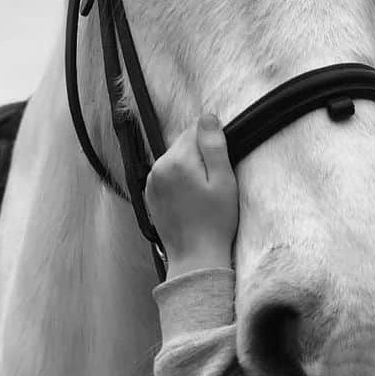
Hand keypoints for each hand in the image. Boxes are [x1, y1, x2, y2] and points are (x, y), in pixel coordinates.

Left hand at [145, 115, 238, 276]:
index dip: (212, 144)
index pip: (195, 130)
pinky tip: (191, 201)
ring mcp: (151, 183)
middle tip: (214, 183)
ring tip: (203, 194)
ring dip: (190, 169)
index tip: (220, 165)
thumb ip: (214, 145)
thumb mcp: (224, 181)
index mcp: (176, 161)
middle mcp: (158, 168)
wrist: (195, 257)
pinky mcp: (151, 196)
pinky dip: (180, 182)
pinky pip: (168, 176)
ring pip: (175, 160)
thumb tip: (207, 117)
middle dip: (200, 156)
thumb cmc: (214, 222)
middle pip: (183, 144)